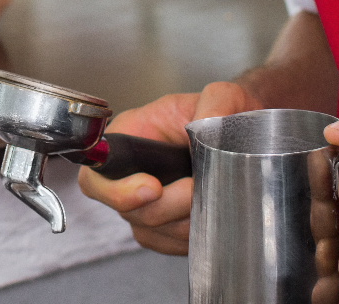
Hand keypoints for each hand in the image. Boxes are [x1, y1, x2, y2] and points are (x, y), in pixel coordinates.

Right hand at [77, 79, 263, 254]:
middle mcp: (130, 172)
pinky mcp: (165, 224)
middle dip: (167, 206)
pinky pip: (166, 243)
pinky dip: (188, 237)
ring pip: (148, 230)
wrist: (243, 135)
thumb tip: (209, 127)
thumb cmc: (223, 112)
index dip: (116, 190)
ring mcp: (146, 201)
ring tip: (210, 196)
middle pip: (125, 209)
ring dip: (182, 222)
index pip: (95, 174)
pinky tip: (208, 215)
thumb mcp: (222, 96)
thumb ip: (216, 103)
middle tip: (198, 188)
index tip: (154, 188)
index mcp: (130, 136)